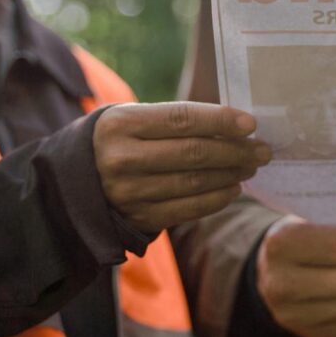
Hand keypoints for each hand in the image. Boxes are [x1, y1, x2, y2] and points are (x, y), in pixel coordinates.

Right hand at [93, 102, 269, 230]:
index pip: (182, 119)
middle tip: (262, 149)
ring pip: (194, 183)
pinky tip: (232, 188)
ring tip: (251, 165)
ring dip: (231, 174)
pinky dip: (216, 199)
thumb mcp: (132, 118)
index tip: (251, 124)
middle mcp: (122, 159)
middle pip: (193, 153)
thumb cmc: (118, 139)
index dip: (221, 121)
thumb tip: (233, 126)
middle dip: (236, 151)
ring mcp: (129, 193)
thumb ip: (175, 119)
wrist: (72, 181)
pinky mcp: (138, 218)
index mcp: (121, 124)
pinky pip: (187, 209)